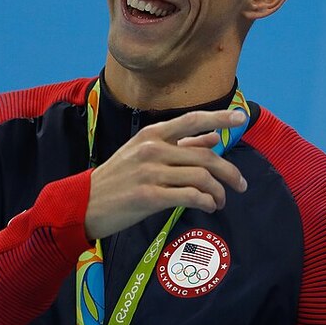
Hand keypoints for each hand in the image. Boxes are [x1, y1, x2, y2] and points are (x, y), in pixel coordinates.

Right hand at [83, 109, 248, 239]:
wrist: (83, 203)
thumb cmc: (118, 178)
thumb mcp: (144, 153)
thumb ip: (181, 144)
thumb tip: (213, 136)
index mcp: (152, 134)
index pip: (192, 120)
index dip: (219, 117)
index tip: (241, 118)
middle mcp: (152, 149)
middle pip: (205, 156)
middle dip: (229, 172)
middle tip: (242, 185)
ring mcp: (150, 173)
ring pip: (201, 177)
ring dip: (218, 191)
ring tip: (221, 201)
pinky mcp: (149, 197)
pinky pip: (189, 196)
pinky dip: (206, 201)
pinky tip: (209, 207)